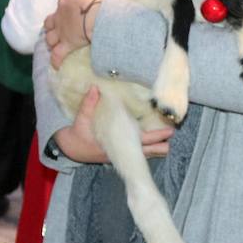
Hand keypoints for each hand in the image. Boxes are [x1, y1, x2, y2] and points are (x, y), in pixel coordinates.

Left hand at [45, 0, 103, 69]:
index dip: (64, 9)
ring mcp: (61, 32)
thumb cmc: (97, 1)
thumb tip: (92, 0)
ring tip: (56, 46)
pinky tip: (57, 66)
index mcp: (66, 1)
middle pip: (49, 23)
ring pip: (49, 38)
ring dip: (52, 42)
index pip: (62, 3)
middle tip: (58, 30)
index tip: (70, 11)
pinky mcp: (66, 44)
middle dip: (52, 27)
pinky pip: (57, 55)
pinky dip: (56, 60)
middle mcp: (60, 16)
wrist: (96, 14)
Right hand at [51, 86, 174, 162]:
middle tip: (172, 137)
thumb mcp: (81, 119)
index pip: (140, 140)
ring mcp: (120, 154)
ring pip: (142, 154)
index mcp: (115, 144)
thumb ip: (89, 103)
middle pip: (146, 151)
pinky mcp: (118, 154)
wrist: (70, 150)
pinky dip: (145, 150)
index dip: (156, 136)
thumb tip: (95, 88)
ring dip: (155, 149)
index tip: (168, 132)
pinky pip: (136, 154)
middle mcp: (121, 151)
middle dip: (160, 145)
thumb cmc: (77, 135)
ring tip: (168, 145)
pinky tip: (153, 146)